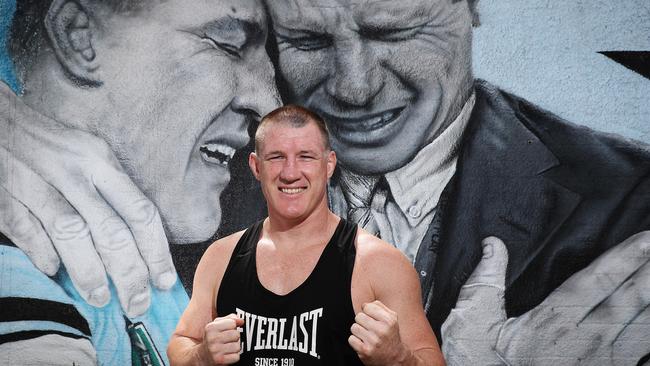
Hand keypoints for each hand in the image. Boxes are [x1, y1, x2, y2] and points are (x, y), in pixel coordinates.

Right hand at [0, 81, 175, 316]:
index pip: (139, 212)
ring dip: (90, 273)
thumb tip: (142, 244)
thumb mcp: (93, 154)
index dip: (156, 251)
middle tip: (138, 303)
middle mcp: (73, 172)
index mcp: (100, 160)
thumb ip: (115, 192)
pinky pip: (28, 233)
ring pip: (72, 236)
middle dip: (130, 274)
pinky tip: (54, 272)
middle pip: (111, 232)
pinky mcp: (5, 198)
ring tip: (100, 297)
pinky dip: (43, 256)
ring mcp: (37, 185)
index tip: (163, 280)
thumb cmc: (55, 145)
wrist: (0, 120)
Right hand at [202, 314, 243, 364]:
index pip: (232, 323)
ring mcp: (215, 350)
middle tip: (226, 340)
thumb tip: (241, 321)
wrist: (202, 356)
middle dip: (234, 337)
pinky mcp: (220, 360)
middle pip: (236, 334)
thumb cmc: (211, 339)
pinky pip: (236, 356)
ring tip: (226, 348)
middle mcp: (212, 339)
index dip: (232, 327)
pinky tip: (226, 354)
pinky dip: (234, 356)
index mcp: (211, 328)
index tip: (226, 330)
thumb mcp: (217, 325)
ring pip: (238, 346)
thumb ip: (230, 319)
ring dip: (234, 347)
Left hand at [349, 300, 409, 364]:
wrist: (394, 357)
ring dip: (358, 331)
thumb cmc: (390, 335)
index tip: (371, 318)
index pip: (367, 307)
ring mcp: (373, 341)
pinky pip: (351, 339)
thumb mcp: (392, 318)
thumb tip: (364, 304)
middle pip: (359, 316)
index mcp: (389, 321)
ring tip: (366, 336)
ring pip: (354, 327)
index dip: (367, 311)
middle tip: (369, 328)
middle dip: (362, 322)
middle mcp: (382, 331)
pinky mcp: (365, 351)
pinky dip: (355, 341)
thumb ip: (379, 307)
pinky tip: (363, 343)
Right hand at [442, 232, 649, 365]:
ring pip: (642, 330)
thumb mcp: (473, 323)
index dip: (625, 257)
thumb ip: (486, 283)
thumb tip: (494, 244)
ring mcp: (602, 364)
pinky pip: (641, 360)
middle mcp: (587, 341)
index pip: (597, 280)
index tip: (646, 238)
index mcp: (554, 321)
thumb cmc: (481, 365)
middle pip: (630, 301)